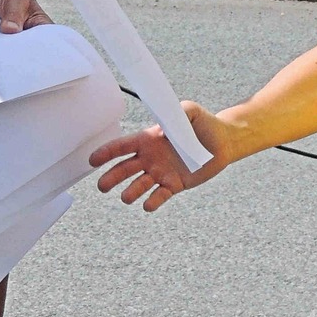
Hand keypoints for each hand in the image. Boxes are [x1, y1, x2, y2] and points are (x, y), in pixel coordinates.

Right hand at [90, 101, 230, 211]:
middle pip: (124, 169)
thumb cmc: (204, 124)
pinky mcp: (173, 185)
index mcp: (148, 139)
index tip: (92, 160)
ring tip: (126, 197)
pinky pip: (159, 196)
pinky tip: (147, 205)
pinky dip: (152, 202)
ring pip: (138, 185)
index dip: (106, 152)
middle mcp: (150, 158)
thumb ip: (177, 110)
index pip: (122, 146)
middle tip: (102, 186)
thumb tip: (167, 117)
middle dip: (111, 178)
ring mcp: (160, 173)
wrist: (223, 142)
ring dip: (130, 192)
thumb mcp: (190, 111)